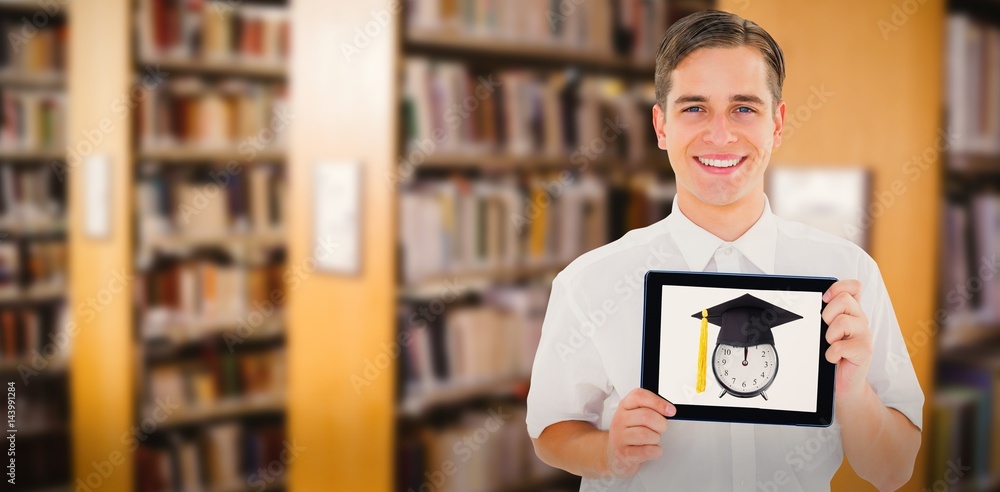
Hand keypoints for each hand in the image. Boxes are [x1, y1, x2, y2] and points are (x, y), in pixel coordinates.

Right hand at [605, 388, 674, 477]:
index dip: (658, 402)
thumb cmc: (630, 434)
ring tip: (653, 439)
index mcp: (625, 406)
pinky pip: (647, 451)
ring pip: (646, 434)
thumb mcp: (636, 416)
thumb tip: (669, 409)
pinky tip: (652, 449)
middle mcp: (620, 419)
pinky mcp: (623, 453)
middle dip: (661, 424)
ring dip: (656, 438)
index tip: (671, 410)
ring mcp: (620, 437)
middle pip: (646, 416)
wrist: (615, 454)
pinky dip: (655, 451)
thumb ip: (650, 409)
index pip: (640, 396)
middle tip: (661, 428)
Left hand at [822, 279, 872, 402]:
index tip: (825, 298)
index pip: (853, 287)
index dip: (839, 286)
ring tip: (831, 345)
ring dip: (829, 335)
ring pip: (842, 321)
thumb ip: (823, 315)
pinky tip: (834, 358)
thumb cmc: (834, 355)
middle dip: (827, 314)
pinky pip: (840, 346)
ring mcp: (864, 335)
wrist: (844, 382)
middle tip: (827, 330)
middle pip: (844, 299)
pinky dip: (831, 354)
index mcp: (851, 312)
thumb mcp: (826, 331)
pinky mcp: (864, 350)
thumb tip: (805, 302)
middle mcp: (860, 320)